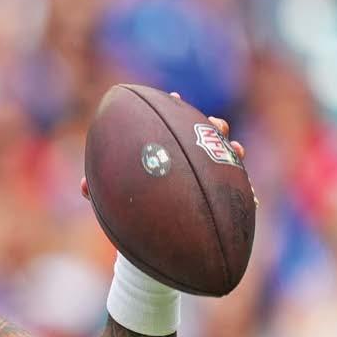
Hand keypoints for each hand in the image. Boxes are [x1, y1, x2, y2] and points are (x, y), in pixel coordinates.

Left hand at [81, 92, 243, 198]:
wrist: (148, 238)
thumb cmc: (129, 211)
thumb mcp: (113, 200)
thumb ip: (99, 191)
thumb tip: (84, 187)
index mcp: (165, 150)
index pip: (172, 123)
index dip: (174, 108)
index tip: (174, 98)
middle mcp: (189, 160)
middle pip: (207, 136)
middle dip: (213, 127)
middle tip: (216, 126)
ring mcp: (206, 178)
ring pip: (226, 161)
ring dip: (233, 154)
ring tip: (237, 151)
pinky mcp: (218, 200)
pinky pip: (235, 196)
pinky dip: (245, 196)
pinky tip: (252, 198)